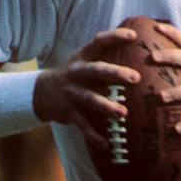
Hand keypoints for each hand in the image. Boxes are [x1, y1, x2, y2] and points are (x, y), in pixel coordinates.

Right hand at [33, 28, 140, 150]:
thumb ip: (106, 57)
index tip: (133, 36)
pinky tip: (106, 144)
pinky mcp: (68, 112)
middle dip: (115, 74)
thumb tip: (139, 45)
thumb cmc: (76, 75)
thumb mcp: (85, 61)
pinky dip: (94, 135)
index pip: (99, 42)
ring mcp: (72, 93)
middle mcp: (77, 73)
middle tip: (136, 78)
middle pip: (96, 70)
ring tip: (123, 113)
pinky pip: (83, 125)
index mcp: (83, 58)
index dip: (115, 37)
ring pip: (90, 99)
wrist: (41, 92)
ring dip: (106, 106)